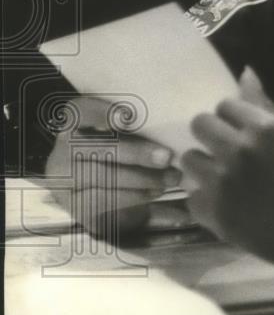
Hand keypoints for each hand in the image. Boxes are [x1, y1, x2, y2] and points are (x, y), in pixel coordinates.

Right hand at [43, 96, 178, 236]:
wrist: (99, 188)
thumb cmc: (119, 152)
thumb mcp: (124, 134)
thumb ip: (137, 128)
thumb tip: (169, 127)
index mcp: (74, 123)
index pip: (82, 110)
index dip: (101, 112)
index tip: (127, 116)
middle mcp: (62, 149)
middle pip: (97, 147)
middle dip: (136, 153)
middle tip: (167, 157)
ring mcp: (62, 178)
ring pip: (100, 176)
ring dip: (140, 179)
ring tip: (169, 178)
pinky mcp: (72, 204)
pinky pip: (101, 201)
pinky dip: (131, 197)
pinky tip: (154, 192)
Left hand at [179, 67, 273, 275]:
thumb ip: (265, 106)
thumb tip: (245, 72)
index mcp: (263, 128)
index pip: (224, 105)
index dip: (232, 119)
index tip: (242, 132)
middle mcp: (238, 149)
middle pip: (200, 124)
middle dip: (212, 136)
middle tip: (227, 153)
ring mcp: (221, 181)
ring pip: (188, 158)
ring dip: (204, 166)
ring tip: (225, 180)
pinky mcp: (211, 210)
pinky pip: (192, 194)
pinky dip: (206, 200)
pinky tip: (227, 205)